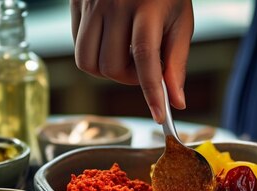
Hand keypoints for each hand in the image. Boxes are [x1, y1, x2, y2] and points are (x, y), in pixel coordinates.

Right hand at [70, 0, 193, 122]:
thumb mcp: (180, 21)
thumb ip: (177, 62)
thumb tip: (176, 101)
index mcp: (147, 7)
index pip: (146, 58)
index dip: (152, 91)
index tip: (160, 115)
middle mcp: (115, 4)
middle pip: (111, 66)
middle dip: (128, 78)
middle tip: (143, 68)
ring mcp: (91, 3)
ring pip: (88, 62)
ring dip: (107, 70)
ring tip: (124, 55)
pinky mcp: (76, 3)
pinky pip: (77, 46)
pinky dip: (94, 55)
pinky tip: (110, 41)